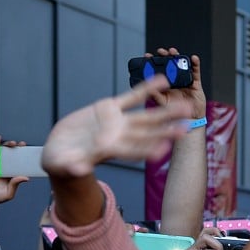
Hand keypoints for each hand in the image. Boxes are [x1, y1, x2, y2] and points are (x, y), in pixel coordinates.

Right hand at [42, 74, 192, 178]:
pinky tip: (162, 80)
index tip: (164, 148)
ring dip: (166, 111)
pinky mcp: (109, 109)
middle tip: (189, 124)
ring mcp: (117, 123)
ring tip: (186, 106)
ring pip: (146, 116)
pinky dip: (146, 88)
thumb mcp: (64, 165)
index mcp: (110, 151)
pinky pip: (131, 97)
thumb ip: (73, 166)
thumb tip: (78, 168)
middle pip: (149, 133)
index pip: (133, 151)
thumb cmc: (62, 162)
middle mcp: (119, 137)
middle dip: (168, 129)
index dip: (147, 149)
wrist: (60, 151)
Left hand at [146, 48, 206, 118]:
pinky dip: (195, 64)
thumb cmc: (177, 113)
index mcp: (166, 84)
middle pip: (170, 64)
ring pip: (181, 65)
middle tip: (161, 52)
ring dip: (178, 57)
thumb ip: (156, 95)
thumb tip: (147, 87)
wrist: (191, 120)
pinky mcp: (195, 83)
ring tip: (173, 52)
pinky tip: (193, 59)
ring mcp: (185, 80)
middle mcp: (175, 80)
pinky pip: (196, 72)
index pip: (158, 69)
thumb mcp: (163, 103)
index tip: (148, 56)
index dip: (153, 62)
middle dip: (165, 56)